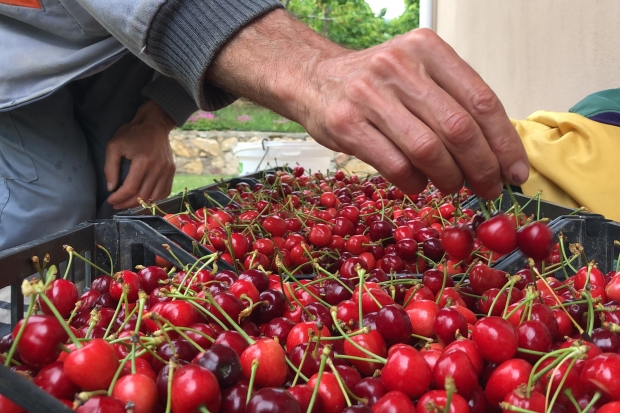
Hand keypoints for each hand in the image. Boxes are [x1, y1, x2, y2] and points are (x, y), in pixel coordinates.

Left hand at [105, 100, 175, 208]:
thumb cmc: (132, 133)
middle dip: (127, 203)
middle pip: (142, 195)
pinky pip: (165, 192)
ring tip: (129, 204)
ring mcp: (167, 170)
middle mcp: (158, 167)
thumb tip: (111, 188)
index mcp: (143, 161)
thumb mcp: (114, 146)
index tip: (110, 200)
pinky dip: (154, 199)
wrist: (154, 124)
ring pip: (154, 197)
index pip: (130, 188)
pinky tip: (144, 199)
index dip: (119, 198)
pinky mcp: (172, 171)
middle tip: (117, 205)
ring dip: (140, 204)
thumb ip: (110, 168)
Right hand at [206, 10, 528, 198]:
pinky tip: (418, 184)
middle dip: (482, 169)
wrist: (312, 78)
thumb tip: (496, 153)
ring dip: (449, 179)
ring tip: (451, 186)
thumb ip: (453, 101)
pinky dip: (415, 183)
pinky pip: (396, 165)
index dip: (504, 143)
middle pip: (459, 129)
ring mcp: (369, 94)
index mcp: (427, 49)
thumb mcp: (417, 72)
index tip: (515, 173)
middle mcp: (400, 65)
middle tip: (489, 189)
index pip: (481, 101)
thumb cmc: (374, 82)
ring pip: (428, 150)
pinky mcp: (346, 123)